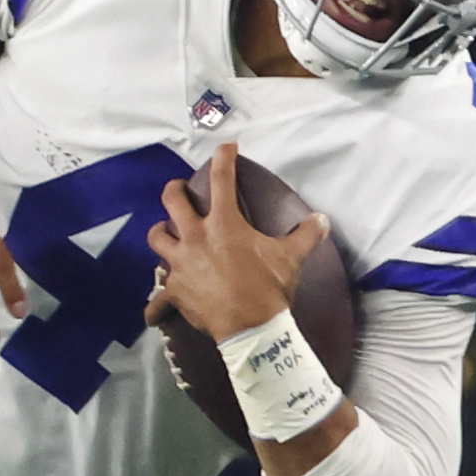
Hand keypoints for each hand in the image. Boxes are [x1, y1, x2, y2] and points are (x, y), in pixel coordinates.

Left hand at [141, 146, 325, 348]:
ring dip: (160, 233)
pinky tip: (153, 313)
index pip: (222, 179)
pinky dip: (157, 305)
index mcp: (224, 223)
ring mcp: (181, 263)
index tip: (226, 147)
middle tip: (178, 189)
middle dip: (174, 190)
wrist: (251, 328)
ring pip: (156, 238)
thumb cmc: (268, 288)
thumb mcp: (290, 258)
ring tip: (166, 233)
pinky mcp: (174, 290)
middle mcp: (196, 237)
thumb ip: (306, 235)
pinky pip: (158, 298)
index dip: (223, 158)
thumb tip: (322, 219)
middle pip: (172, 201)